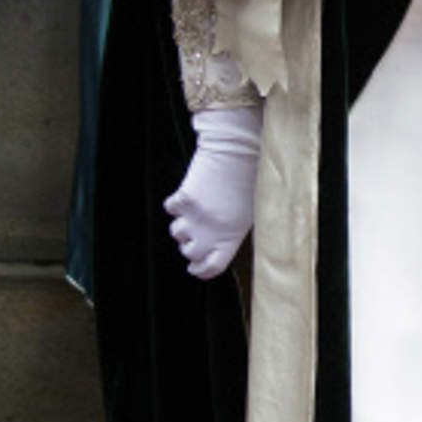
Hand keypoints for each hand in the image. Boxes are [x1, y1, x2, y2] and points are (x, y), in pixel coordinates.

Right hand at [164, 103, 261, 278]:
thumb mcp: (250, 214)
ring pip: (177, 233)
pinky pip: (171, 209)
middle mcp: (211, 232)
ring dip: (182, 226)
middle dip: (190, 247)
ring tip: (193, 213)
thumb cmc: (250, 181)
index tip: (194, 268)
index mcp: (232, 238)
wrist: (238, 152)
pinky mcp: (184, 199)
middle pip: (189, 252)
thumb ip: (232, 233)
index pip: (211, 268)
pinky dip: (176, 204)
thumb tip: (214, 246)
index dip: (200, 270)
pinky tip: (187, 195)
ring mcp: (195, 217)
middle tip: (194, 237)